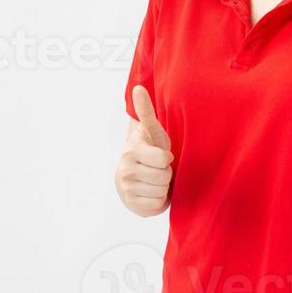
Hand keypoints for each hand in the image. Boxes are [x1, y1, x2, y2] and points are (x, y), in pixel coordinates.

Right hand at [116, 85, 173, 216]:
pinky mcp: (131, 204)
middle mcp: (125, 169)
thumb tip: (138, 88)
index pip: (163, 159)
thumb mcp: (151, 131)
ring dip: (163, 186)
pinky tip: (152, 191)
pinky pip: (157, 204)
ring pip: (161, 190)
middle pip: (164, 176)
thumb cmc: (150, 151)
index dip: (167, 159)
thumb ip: (146, 111)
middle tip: (158, 169)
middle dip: (166, 173)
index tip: (161, 155)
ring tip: (155, 179)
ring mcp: (126, 188)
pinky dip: (159, 200)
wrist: (137, 178)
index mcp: (131, 150)